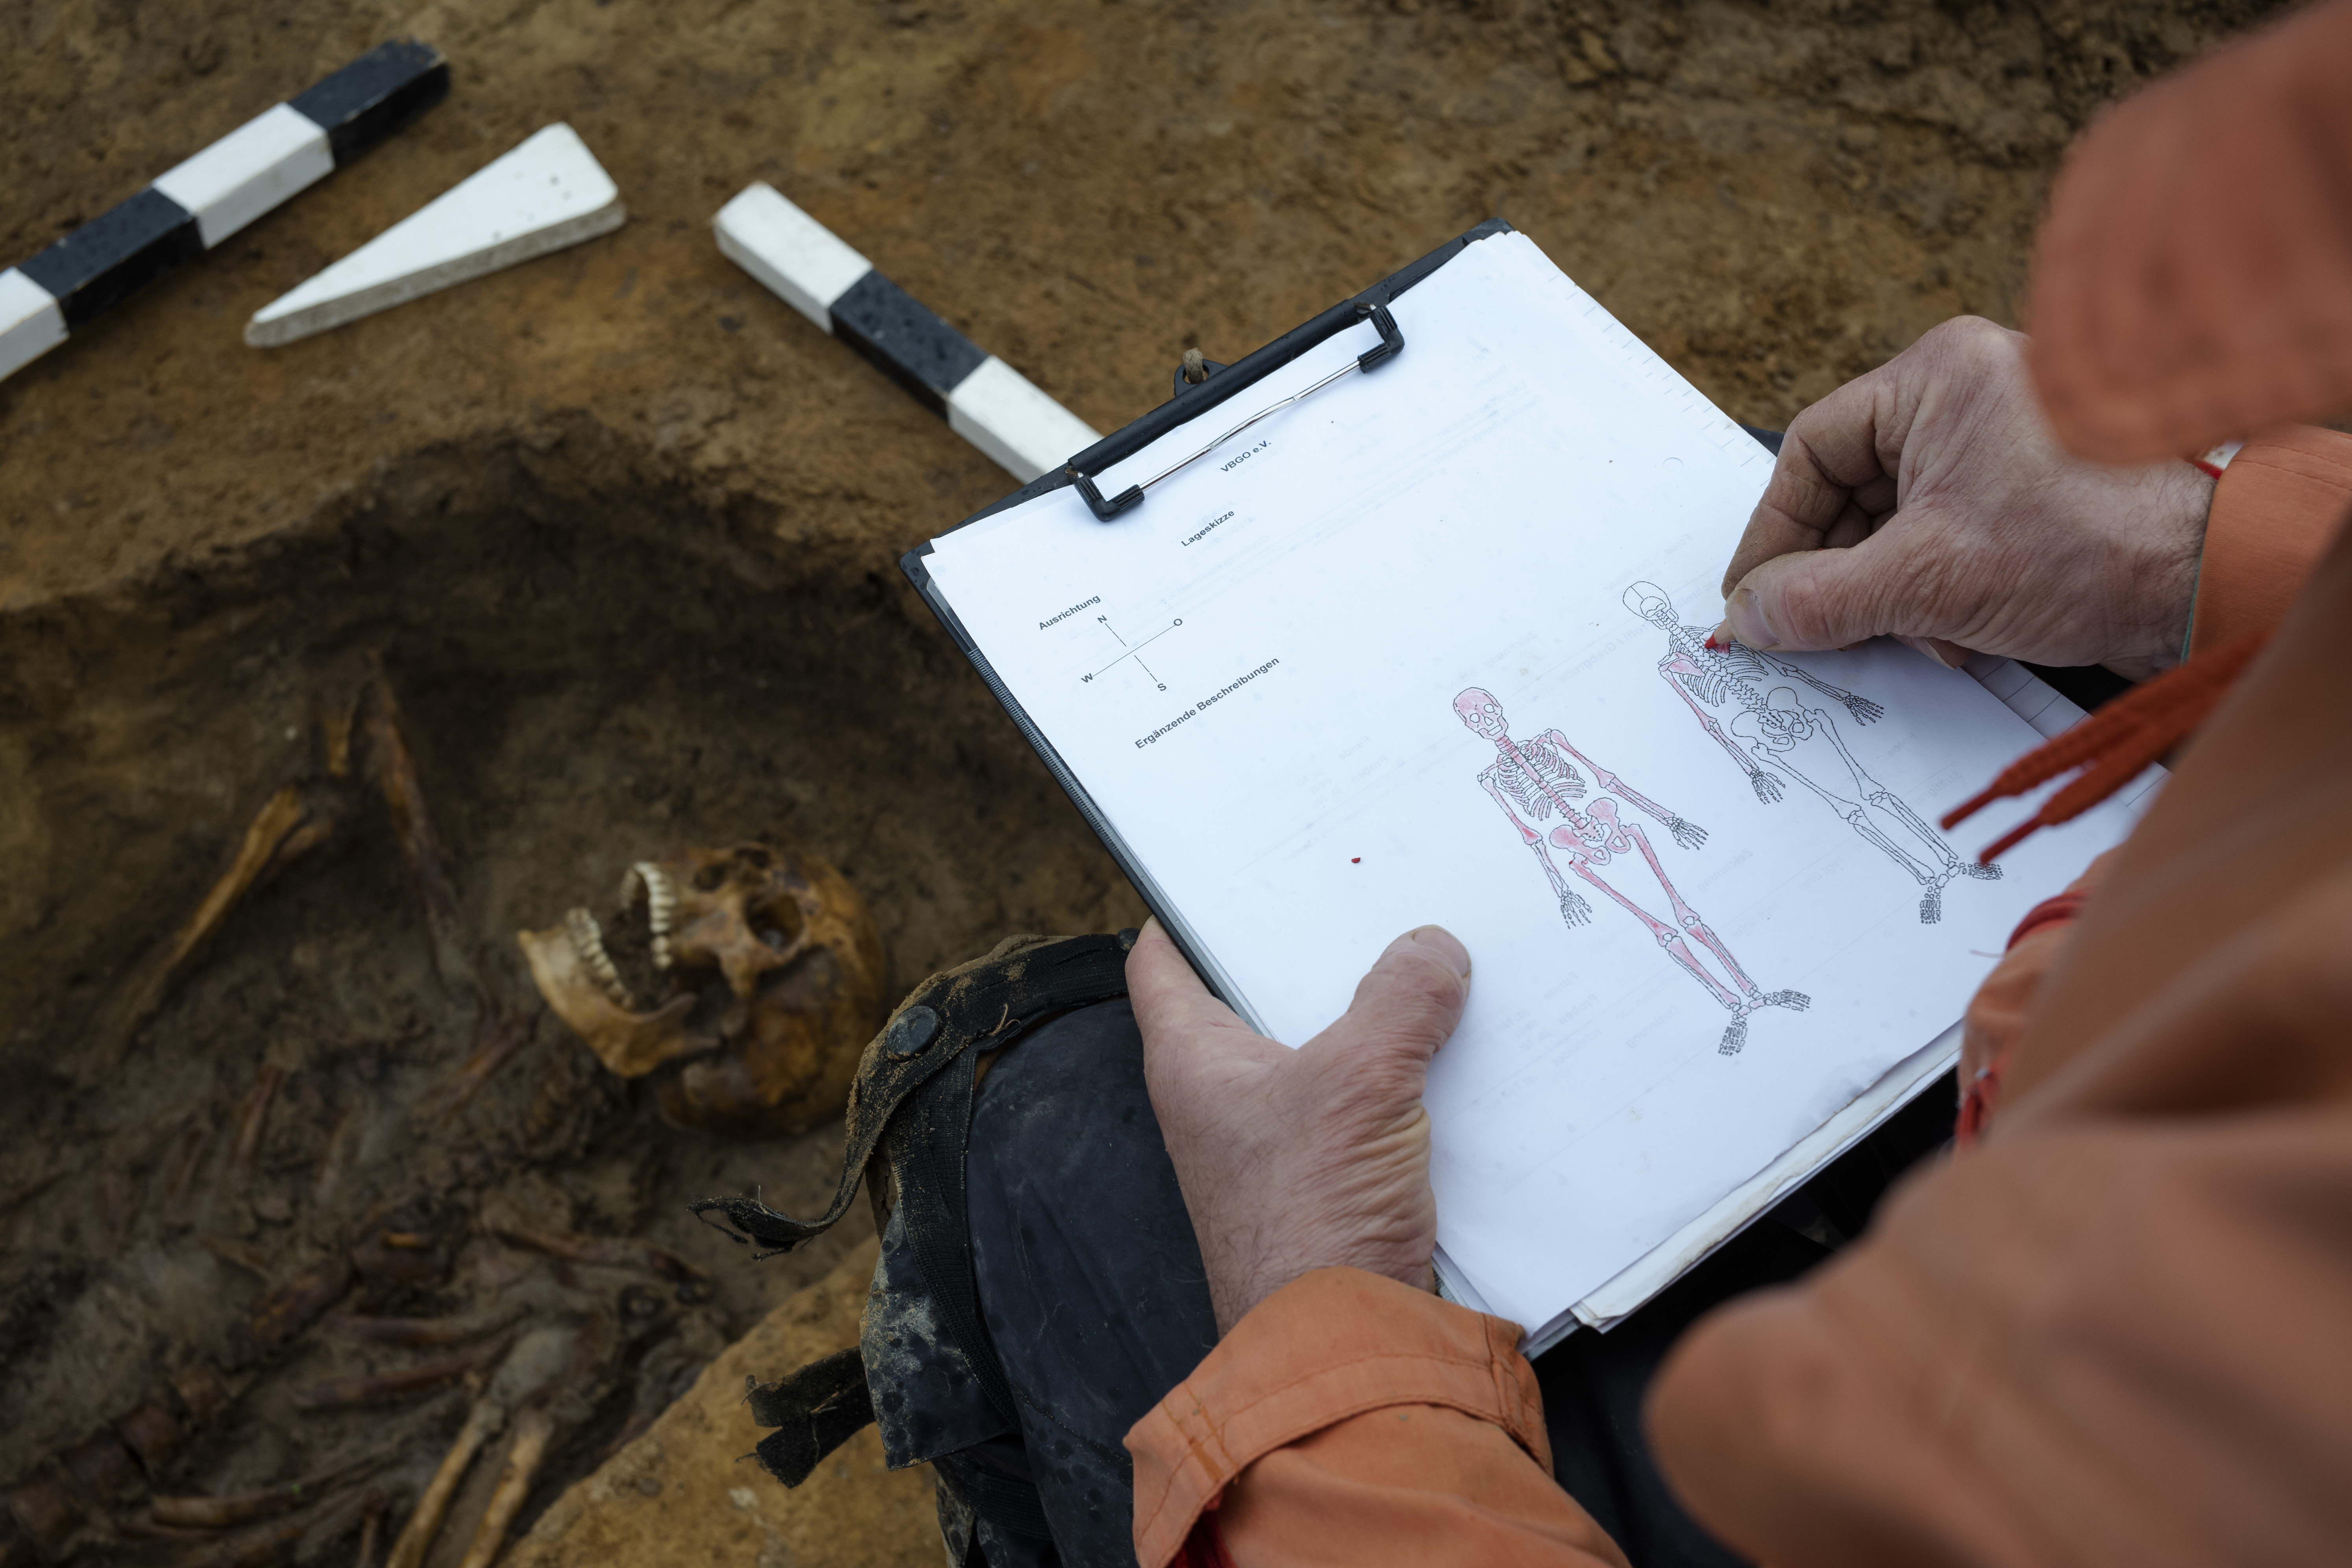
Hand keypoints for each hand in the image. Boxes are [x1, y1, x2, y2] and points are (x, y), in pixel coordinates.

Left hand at [1128, 919, 1470, 1335]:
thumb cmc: (1311, 1220)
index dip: (1186, 910)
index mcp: (1193, 1061)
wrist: (1347, 1347)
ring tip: (1432, 955)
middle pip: (1259, 996)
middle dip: (1315, 950)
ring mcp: (1279, 1140)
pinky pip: (1368, 1100)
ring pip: (1325, 1047)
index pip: (1161, 962)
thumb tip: (1432, 949)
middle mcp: (1225, 1097)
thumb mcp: (1361, 1082)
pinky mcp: (1335, 1176)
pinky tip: (1460, 1046)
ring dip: (1374, 1013)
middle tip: (1370, 892)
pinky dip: (1407, 1072)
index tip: (1230, 866)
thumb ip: (1399, 1001)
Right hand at [1717, 317, 2214, 680]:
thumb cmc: (2090, 545)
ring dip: (1887, 596)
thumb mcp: (1927, 579)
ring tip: (1915, 636)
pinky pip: (1937, 545)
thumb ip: (1819, 599)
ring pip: (1892, 528)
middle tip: (1812, 632)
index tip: (1750, 596)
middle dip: (1837, 573)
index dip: (1773, 531)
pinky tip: (1956, 637)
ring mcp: (1997, 450)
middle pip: (1850, 492)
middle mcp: (1965, 400)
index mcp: (1937, 379)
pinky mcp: (2022, 500)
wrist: (2211, 579)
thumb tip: (1746, 619)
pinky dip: (1930, 598)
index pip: (1813, 450)